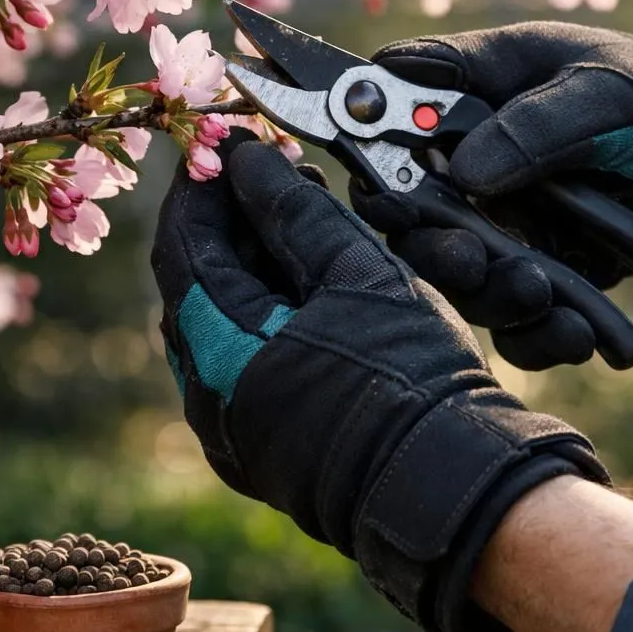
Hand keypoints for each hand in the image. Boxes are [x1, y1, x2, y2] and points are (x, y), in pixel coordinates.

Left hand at [150, 132, 608, 631]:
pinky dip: (254, 319)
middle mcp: (205, 397)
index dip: (201, 188)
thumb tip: (247, 160)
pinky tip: (297, 288)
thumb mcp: (359, 274)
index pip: (182, 245)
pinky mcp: (254, 452)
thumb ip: (294, 211)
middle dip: (223, 223)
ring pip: (212, 328)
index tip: (227, 144)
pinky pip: (233, 368)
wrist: (450, 487)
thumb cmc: (412, 377)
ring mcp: (227, 431)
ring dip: (241, 269)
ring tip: (293, 220)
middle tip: (267, 173)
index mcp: (220, 349)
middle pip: (191, 286)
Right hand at [349, 23, 632, 369]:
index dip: (371, 144)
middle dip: (433, 248)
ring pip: (458, 279)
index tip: (386, 186)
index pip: (387, 107)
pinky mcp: (525, 279)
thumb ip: (534, 123)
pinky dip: (542, 335)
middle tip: (468, 261)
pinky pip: (514, 324)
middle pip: (406, 215)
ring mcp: (489, 227)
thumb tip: (464, 172)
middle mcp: (460, 165)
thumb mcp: (605, 88)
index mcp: (464, 92)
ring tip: (541, 295)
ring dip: (492, 295)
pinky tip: (580, 334)